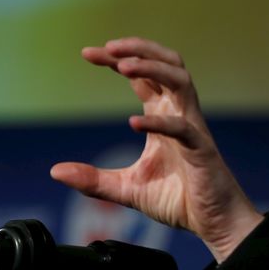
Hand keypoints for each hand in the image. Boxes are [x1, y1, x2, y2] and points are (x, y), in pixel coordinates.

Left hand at [50, 37, 262, 262]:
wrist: (213, 221)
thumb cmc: (178, 199)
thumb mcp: (126, 188)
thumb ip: (93, 180)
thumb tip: (55, 171)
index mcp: (163, 116)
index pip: (142, 76)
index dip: (117, 59)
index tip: (88, 53)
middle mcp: (180, 114)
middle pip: (167, 64)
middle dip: (140, 49)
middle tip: (108, 47)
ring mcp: (192, 128)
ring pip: (181, 80)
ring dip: (154, 68)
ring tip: (124, 66)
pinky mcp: (201, 149)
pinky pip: (183, 127)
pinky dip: (159, 121)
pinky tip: (134, 123)